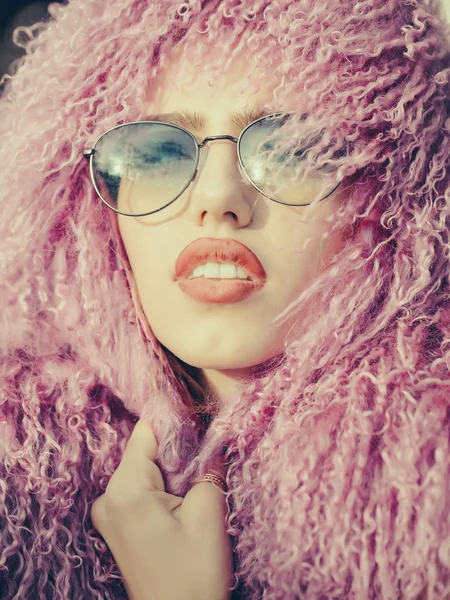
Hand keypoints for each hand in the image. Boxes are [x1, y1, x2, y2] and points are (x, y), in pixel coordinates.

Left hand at [90, 421, 232, 599]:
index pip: (147, 433)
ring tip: (194, 495)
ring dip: (172, 472)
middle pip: (145, 451)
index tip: (201, 423)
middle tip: (205, 468)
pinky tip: (180, 508)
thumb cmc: (193, 576)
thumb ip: (209, 466)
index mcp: (126, 489)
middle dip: (177, 453)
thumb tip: (213, 438)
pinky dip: (162, 489)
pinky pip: (140, 489)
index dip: (176, 424)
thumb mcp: (209, 514)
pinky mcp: (116, 524)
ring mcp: (107, 513)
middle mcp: (107, 497)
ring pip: (145, 469)